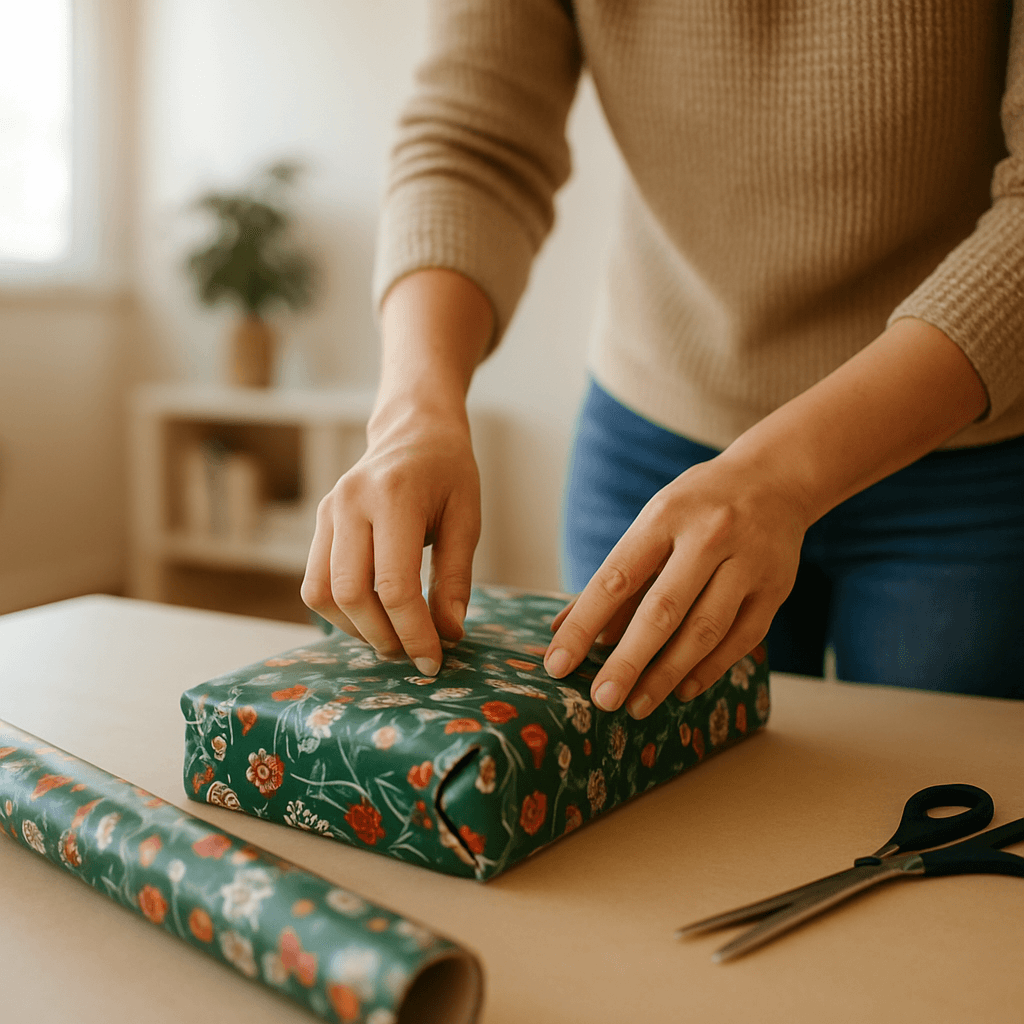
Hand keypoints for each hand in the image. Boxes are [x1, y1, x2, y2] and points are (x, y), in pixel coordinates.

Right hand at [301, 401, 480, 676]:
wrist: (414, 431)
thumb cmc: (448, 473)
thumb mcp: (467, 519)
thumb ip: (456, 578)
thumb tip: (448, 634)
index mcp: (394, 497)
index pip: (395, 585)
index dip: (413, 632)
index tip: (433, 660)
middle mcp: (350, 503)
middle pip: (351, 594)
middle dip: (383, 636)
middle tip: (414, 654)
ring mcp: (328, 512)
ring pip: (322, 594)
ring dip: (355, 629)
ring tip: (393, 638)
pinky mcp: (319, 523)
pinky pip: (315, 582)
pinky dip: (340, 612)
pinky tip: (373, 617)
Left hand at [544, 451, 808, 716]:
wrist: (775, 479)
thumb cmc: (697, 507)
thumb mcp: (651, 524)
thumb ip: (613, 578)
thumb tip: (563, 629)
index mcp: (664, 516)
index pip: (616, 578)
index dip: (584, 624)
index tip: (558, 663)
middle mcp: (708, 536)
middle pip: (663, 610)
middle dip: (629, 660)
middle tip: (602, 699)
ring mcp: (747, 562)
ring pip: (705, 630)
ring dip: (668, 674)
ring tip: (638, 704)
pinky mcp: (776, 587)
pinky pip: (742, 638)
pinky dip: (710, 668)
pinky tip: (683, 689)